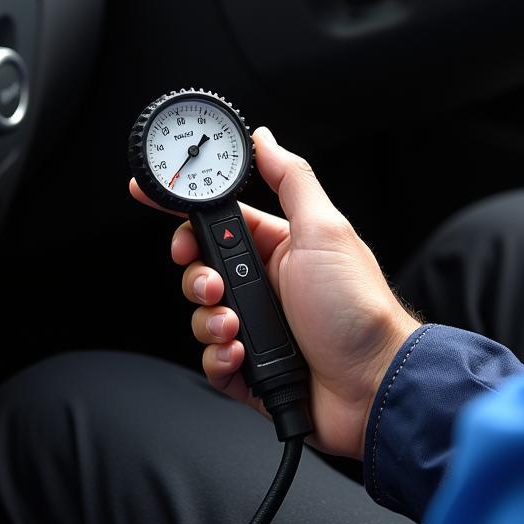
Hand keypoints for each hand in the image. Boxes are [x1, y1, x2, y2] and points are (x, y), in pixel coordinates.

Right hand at [129, 126, 419, 458]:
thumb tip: (264, 139)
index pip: (218, 218)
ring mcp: (256, 326)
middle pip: (200, 267)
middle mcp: (263, 284)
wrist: (373, 385)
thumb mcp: (324, 230)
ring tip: (235, 325)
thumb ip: (291, 180)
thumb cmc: (358, 307)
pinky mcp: (250, 366)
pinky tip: (241, 354)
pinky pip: (212, 358)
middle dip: (196, 274)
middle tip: (214, 283)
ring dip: (209, 319)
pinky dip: (219, 357)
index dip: (183, 210)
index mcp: (277, 246)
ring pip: (201, 314)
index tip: (150, 195)